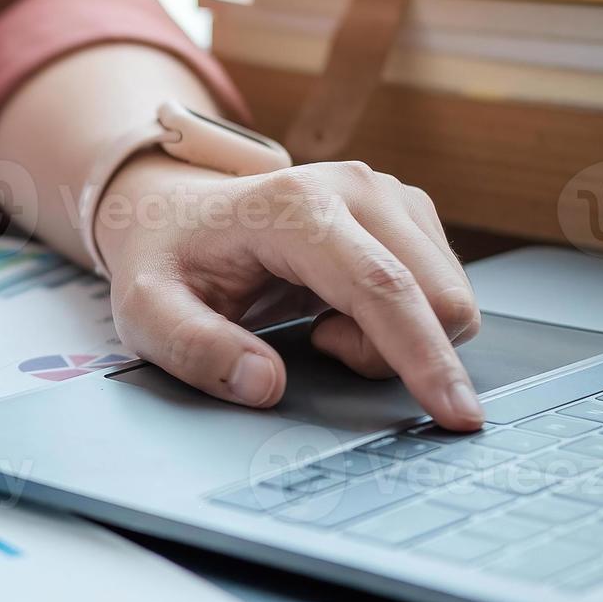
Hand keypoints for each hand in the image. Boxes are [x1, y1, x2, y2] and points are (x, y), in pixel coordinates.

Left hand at [97, 154, 482, 429]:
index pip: (383, 288)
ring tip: (322, 322)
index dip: (425, 356)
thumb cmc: (167, 260)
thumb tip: (263, 385)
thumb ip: (195, 349)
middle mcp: (354, 187)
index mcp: (296, 206)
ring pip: (447, 297)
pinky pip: (440, 288)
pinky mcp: (405, 210)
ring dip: (398, 336)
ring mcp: (387, 193)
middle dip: (395, 352)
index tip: (455, 415)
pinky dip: (404, 318)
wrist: (173, 213)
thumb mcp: (147, 312)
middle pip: (436, 296)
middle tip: (317, 342)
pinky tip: (343, 306)